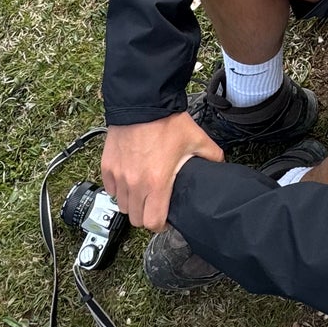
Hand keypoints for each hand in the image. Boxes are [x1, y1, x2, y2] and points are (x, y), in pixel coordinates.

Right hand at [100, 113, 223, 231]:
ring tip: (143, 192)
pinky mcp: (107, 166)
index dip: (161, 225)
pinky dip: (119, 190)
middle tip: (156, 205)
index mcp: (157, 182)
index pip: (153, 222)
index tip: (166, 218)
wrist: (142, 101)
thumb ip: (211, 156)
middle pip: (136, 219)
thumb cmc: (166, 121)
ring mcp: (119, 175)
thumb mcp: (196, 139)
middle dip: (147, 216)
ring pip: (122, 205)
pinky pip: (111, 189)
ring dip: (133, 203)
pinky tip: (130, 180)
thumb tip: (219, 165)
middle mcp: (135, 183)